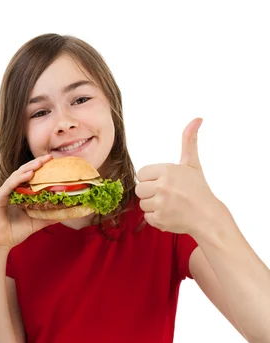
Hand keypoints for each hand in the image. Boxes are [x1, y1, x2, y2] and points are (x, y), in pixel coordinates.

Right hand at [0, 154, 57, 252]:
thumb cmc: (14, 232)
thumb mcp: (36, 223)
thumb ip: (48, 217)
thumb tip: (65, 213)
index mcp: (18, 194)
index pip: (30, 177)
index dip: (40, 168)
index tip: (53, 162)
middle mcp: (10, 190)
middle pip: (24, 172)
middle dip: (36, 163)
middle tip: (49, 157)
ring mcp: (3, 193)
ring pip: (17, 176)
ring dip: (29, 167)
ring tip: (41, 162)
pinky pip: (10, 185)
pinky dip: (19, 178)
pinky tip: (29, 174)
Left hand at [135, 118, 221, 234]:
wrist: (208, 216)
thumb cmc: (198, 189)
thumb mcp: (192, 164)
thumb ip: (189, 142)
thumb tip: (197, 119)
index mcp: (167, 170)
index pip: (141, 174)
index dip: (151, 179)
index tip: (164, 183)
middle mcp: (163, 186)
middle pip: (139, 189)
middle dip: (150, 192)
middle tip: (167, 195)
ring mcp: (161, 204)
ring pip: (142, 204)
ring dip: (153, 205)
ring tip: (170, 205)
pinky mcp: (159, 219)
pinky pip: (147, 217)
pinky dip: (156, 218)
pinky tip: (170, 214)